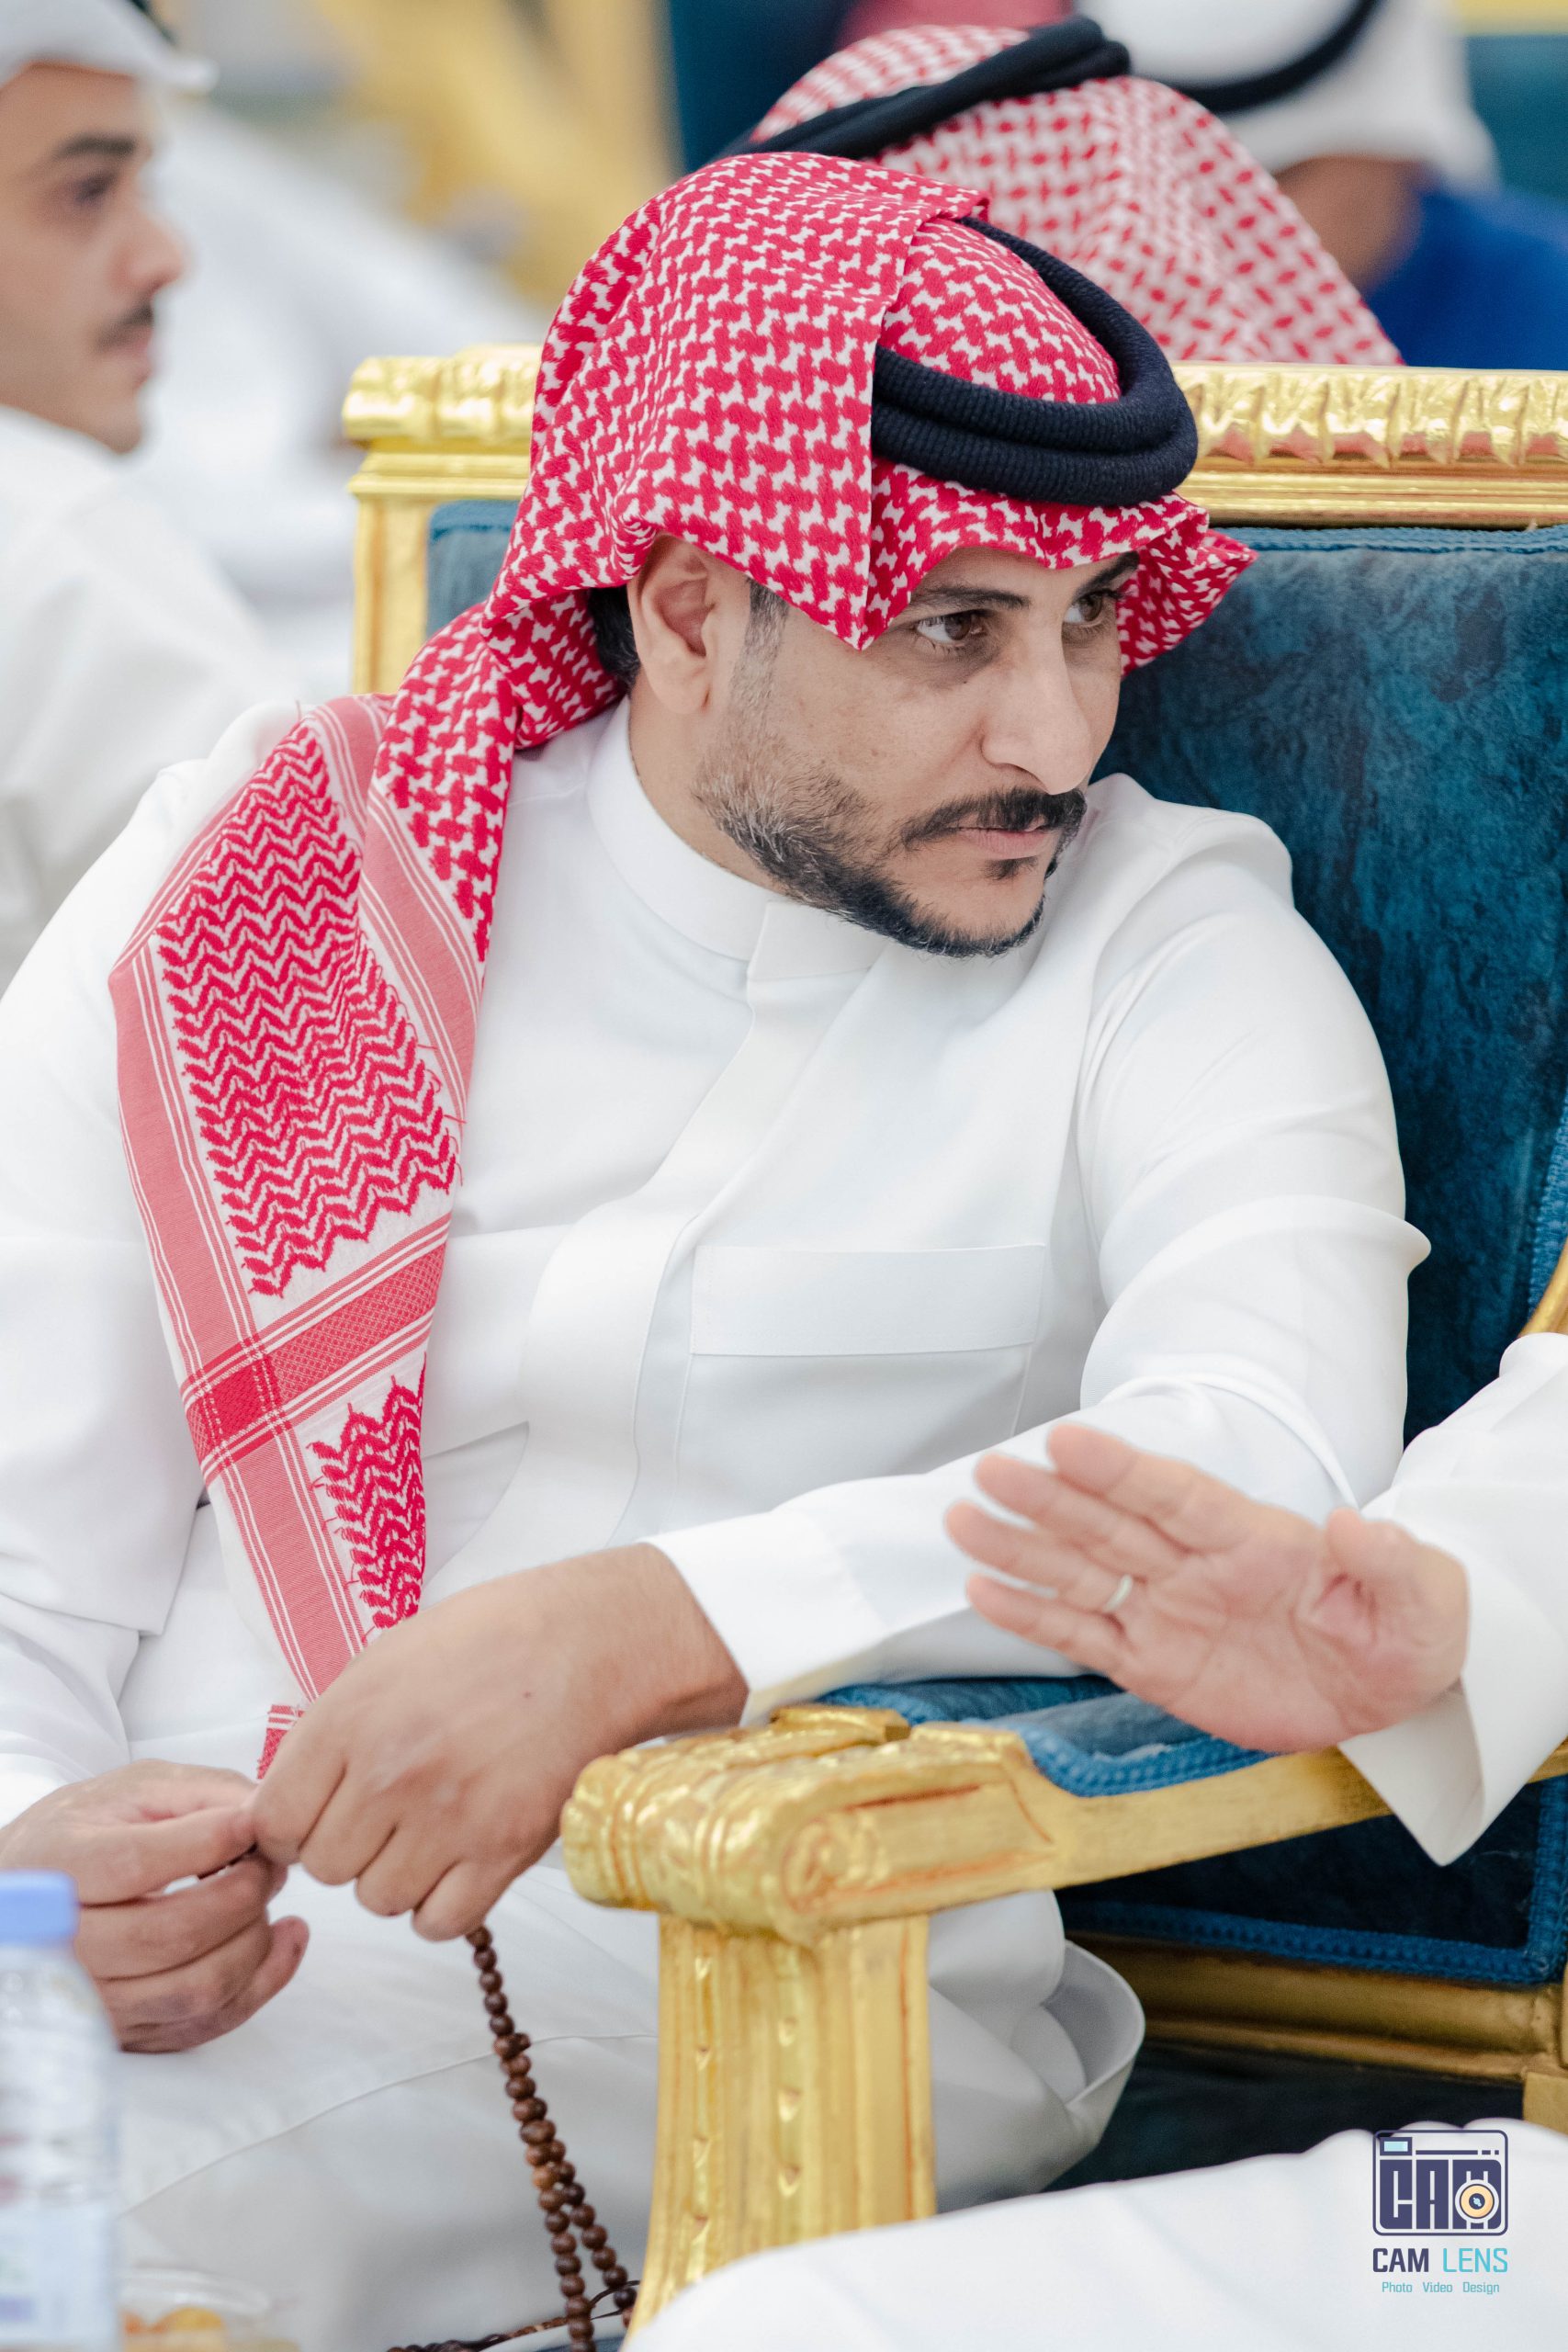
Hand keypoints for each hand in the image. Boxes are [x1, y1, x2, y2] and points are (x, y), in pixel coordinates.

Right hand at [0, 1762, 307, 2051]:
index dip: (206, 1844)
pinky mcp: (129, 2031)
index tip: (251, 1824)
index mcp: (60, 1868)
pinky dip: (261, 1982)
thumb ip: (199, 1793)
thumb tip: (263, 1813)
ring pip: (195, 1987)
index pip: (135, 1865)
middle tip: (268, 1862)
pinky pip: (205, 2023)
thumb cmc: (89, 1833)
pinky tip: (281, 1939)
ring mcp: (96, 1998)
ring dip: (254, 1940)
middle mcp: (68, 1945)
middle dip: (242, 1893)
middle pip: (171, 1934)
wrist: (38, 1890)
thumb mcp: (134, 1789)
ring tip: (266, 1897)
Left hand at [252, 1544, 744, 1939]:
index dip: (292, 1825)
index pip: (275, 1822)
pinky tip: (460, 1861)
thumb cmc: (492, 1639)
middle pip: (325, 1868)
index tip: (318, 1814)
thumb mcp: (388, 1659)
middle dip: (348, 1846)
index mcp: (351, 1718)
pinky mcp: (504, 1851)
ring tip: (431, 1830)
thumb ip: (333, 1730)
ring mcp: (448, 1819)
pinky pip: (438, 1922)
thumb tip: (296, 1795)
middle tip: (386, 1814)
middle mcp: (390, 1775)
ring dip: (397, 1875)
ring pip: (378, 1899)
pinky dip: (442, 1903)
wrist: (593, 1645)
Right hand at [947, 1425, 1469, 1751]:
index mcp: (1254, 1539)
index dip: (1121, 1468)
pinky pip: (1085, 1636)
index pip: (1177, 1496)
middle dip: (1049, 1497)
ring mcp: (1169, 1611)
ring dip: (1023, 1549)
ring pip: (1083, 1573)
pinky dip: (1034, 1617)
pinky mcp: (1154, 1664)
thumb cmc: (1406, 1631)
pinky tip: (983, 1592)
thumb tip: (1353, 1523)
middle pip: (1111, 1524)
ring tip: (962, 1520)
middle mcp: (1196, 1566)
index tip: (1067, 1438)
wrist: (1390, 1693)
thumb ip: (1387, 1561)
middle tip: (989, 1469)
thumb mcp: (1423, 1599)